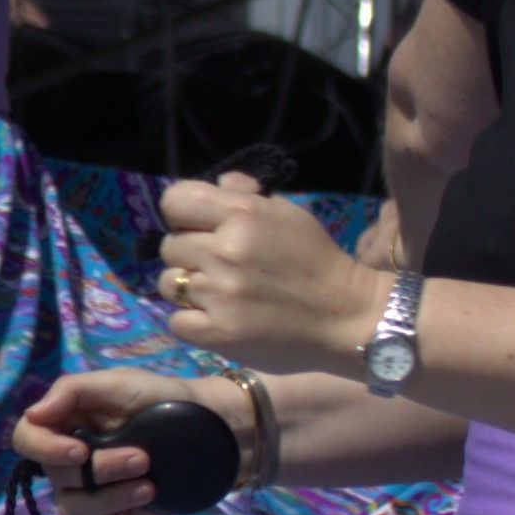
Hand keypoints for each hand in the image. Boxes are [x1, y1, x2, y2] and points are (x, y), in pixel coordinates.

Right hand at [15, 370, 191, 514]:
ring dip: (111, 497)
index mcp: (65, 423)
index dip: (45, 449)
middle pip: (55, 477)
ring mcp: (90, 492)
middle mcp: (71, 459)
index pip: (27, 439)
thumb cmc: (161, 399)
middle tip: (143, 458)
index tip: (80, 450)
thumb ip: (72, 390)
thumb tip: (34, 414)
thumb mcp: (118, 382)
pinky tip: (141, 503)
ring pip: (71, 508)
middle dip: (102, 469)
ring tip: (149, 483)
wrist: (211, 430)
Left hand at [154, 171, 379, 371]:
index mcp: (242, 214)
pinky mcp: (217, 333)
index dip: (182, 215)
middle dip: (189, 254)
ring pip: (168, 283)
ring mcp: (219, 293)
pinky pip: (176, 321)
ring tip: (219, 294)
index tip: (198, 228)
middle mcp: (225, 250)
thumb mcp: (289, 214)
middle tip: (218, 267)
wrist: (346, 316)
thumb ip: (247, 194)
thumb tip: (218, 182)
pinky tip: (217, 318)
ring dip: (188, 289)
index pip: (174, 202)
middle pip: (170, 245)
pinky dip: (192, 321)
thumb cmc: (317, 261)